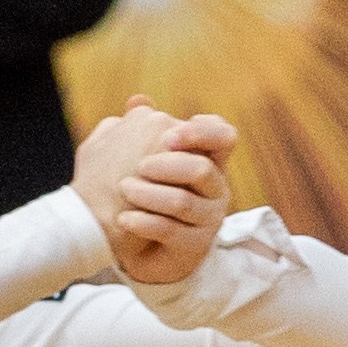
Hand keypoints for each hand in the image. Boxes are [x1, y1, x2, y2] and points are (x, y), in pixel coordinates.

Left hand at [71, 101, 239, 286]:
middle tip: (140, 165)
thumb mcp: (139, 158)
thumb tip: (137, 100)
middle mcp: (214, 189)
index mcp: (206, 160)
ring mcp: (207, 219)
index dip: (203, 132)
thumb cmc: (141, 195)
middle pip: (202, 169)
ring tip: (124, 189)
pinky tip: (124, 219)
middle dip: (169, 164)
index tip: (170, 136)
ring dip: (151, 194)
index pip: (223, 137)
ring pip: (184, 202)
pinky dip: (145, 223)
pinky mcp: (193, 246)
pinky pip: (171, 232)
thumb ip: (141, 130)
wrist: (137, 244)